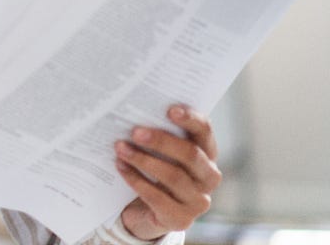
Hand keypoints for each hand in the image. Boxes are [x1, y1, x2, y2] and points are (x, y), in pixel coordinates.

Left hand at [116, 105, 221, 240]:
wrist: (146, 211)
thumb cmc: (154, 170)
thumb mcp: (160, 152)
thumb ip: (157, 132)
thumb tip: (134, 110)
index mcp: (207, 153)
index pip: (204, 132)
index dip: (190, 119)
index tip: (169, 110)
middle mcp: (209, 177)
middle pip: (190, 154)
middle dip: (161, 141)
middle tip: (135, 131)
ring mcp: (198, 201)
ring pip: (173, 176)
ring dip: (143, 160)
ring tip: (120, 148)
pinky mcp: (180, 219)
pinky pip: (157, 197)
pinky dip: (136, 180)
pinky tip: (121, 166)